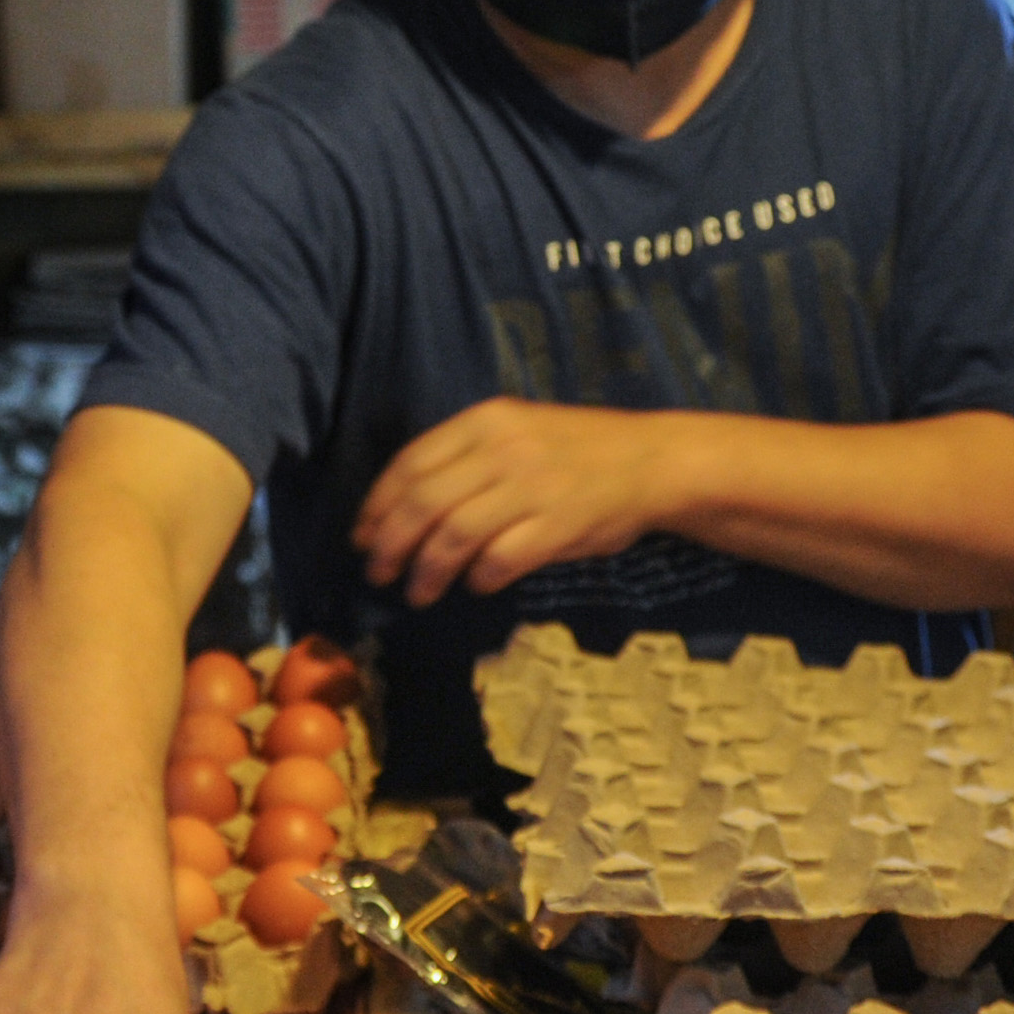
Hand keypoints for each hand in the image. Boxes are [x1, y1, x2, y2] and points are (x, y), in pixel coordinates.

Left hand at [353, 398, 683, 606]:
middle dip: (390, 545)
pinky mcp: (557, 525)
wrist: (652, 459)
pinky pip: (499, 560)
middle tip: (378, 573)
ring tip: (417, 593)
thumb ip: (466, 458)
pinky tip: (476, 585)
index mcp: (486, 420)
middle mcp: (503, 449)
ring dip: (426, 572)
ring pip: (453, 536)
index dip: (377, 506)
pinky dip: (479, 578)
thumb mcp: (517, 430)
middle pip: (422, 503)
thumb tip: (403, 511)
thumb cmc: (577, 450)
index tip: (361, 536)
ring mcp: (532, 487)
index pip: (410, 463)